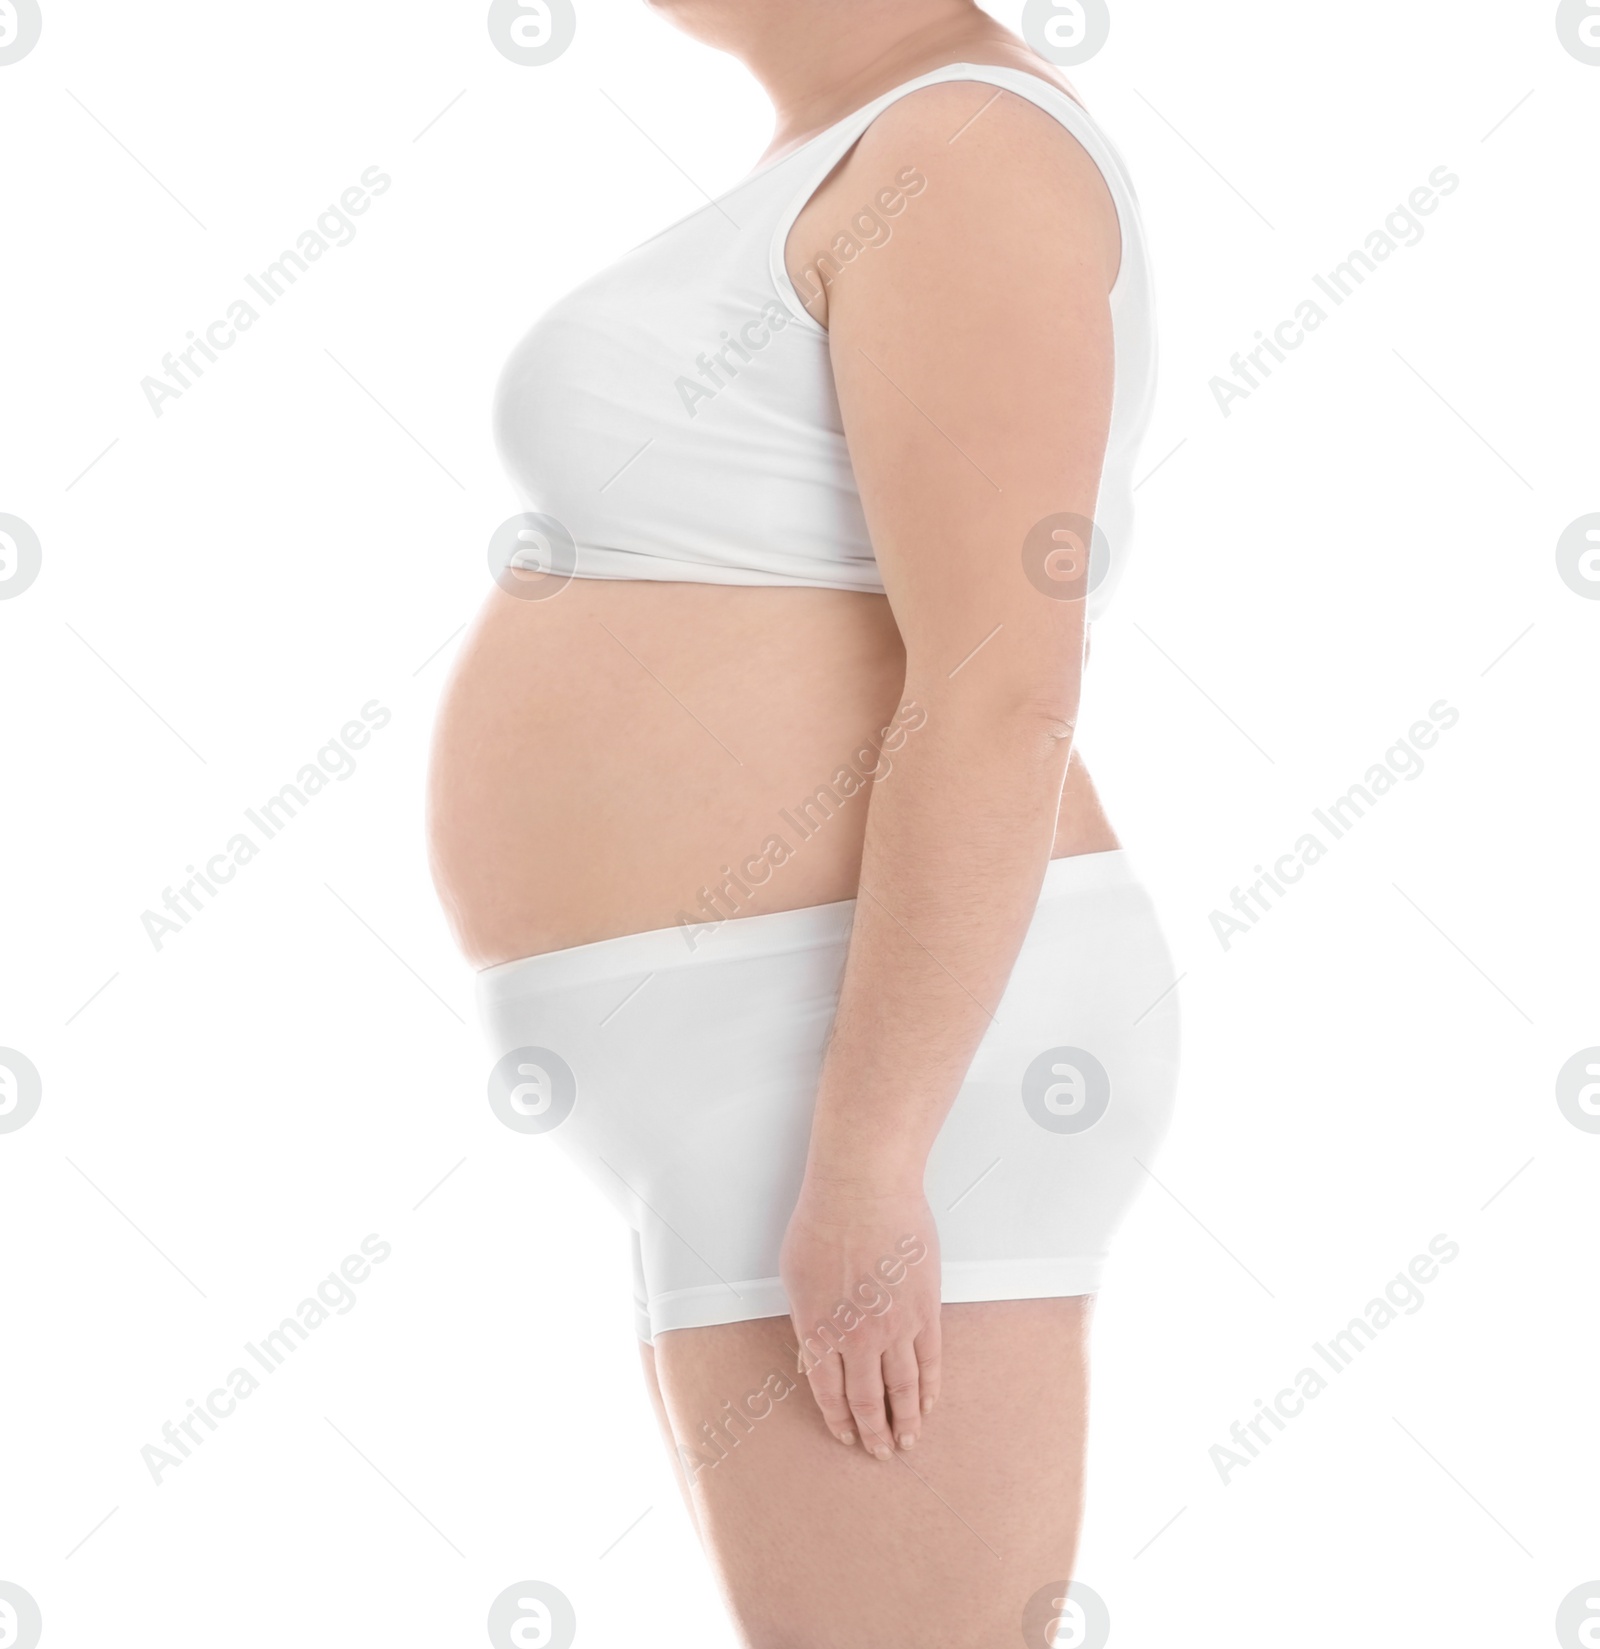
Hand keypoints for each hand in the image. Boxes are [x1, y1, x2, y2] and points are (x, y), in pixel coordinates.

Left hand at [778, 1177, 941, 1458]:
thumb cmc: (822, 1220)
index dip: (839, 1420)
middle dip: (872, 1431)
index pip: (828, 1392)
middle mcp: (856, 1338)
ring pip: (902, 1388)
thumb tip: (814, 1354)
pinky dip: (929, 1388)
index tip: (847, 1436)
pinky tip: (928, 1404)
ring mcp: (894, 1326)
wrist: (863, 1189)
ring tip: (907, 1441)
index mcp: (819, 1329)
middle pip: (866, 1399)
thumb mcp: (795, 1275)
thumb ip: (806, 1318)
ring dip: (905, 1420)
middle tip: (879, 1452)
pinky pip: (929, 1361)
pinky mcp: (924, 1310)